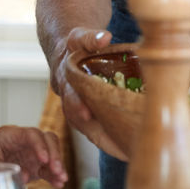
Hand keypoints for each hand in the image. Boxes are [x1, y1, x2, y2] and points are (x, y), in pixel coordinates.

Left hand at [0, 126, 68, 187]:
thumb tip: (5, 180)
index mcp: (11, 135)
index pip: (31, 134)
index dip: (40, 145)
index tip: (44, 159)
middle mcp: (25, 141)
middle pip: (47, 140)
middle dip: (54, 154)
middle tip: (56, 169)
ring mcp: (32, 152)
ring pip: (52, 152)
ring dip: (58, 165)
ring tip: (62, 178)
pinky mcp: (35, 165)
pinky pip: (48, 168)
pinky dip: (54, 175)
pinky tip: (59, 183)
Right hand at [52, 27, 124, 159]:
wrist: (65, 53)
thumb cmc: (77, 44)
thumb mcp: (81, 37)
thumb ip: (91, 38)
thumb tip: (105, 37)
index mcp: (67, 78)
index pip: (71, 93)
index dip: (77, 104)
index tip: (86, 113)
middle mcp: (69, 96)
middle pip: (77, 117)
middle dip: (93, 129)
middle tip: (111, 141)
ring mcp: (75, 107)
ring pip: (85, 127)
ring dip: (101, 139)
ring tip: (122, 151)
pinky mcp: (85, 114)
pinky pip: (93, 129)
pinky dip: (106, 140)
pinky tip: (124, 151)